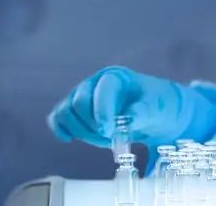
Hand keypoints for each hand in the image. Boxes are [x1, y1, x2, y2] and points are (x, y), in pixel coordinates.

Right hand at [47, 66, 215, 147]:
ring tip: (104, 139)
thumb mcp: (156, 107)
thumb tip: (128, 120)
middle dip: (94, 126)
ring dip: (82, 132)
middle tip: (113, 137)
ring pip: (66, 112)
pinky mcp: (75, 110)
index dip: (102, 113)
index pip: (101, 92)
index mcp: (115, 77)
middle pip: (79, 104)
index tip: (109, 132)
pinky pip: (58, 117)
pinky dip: (61, 129)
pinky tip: (68, 139)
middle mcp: (94, 83)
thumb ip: (142, 112)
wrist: (153, 111)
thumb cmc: (155, 104)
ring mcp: (81, 95)